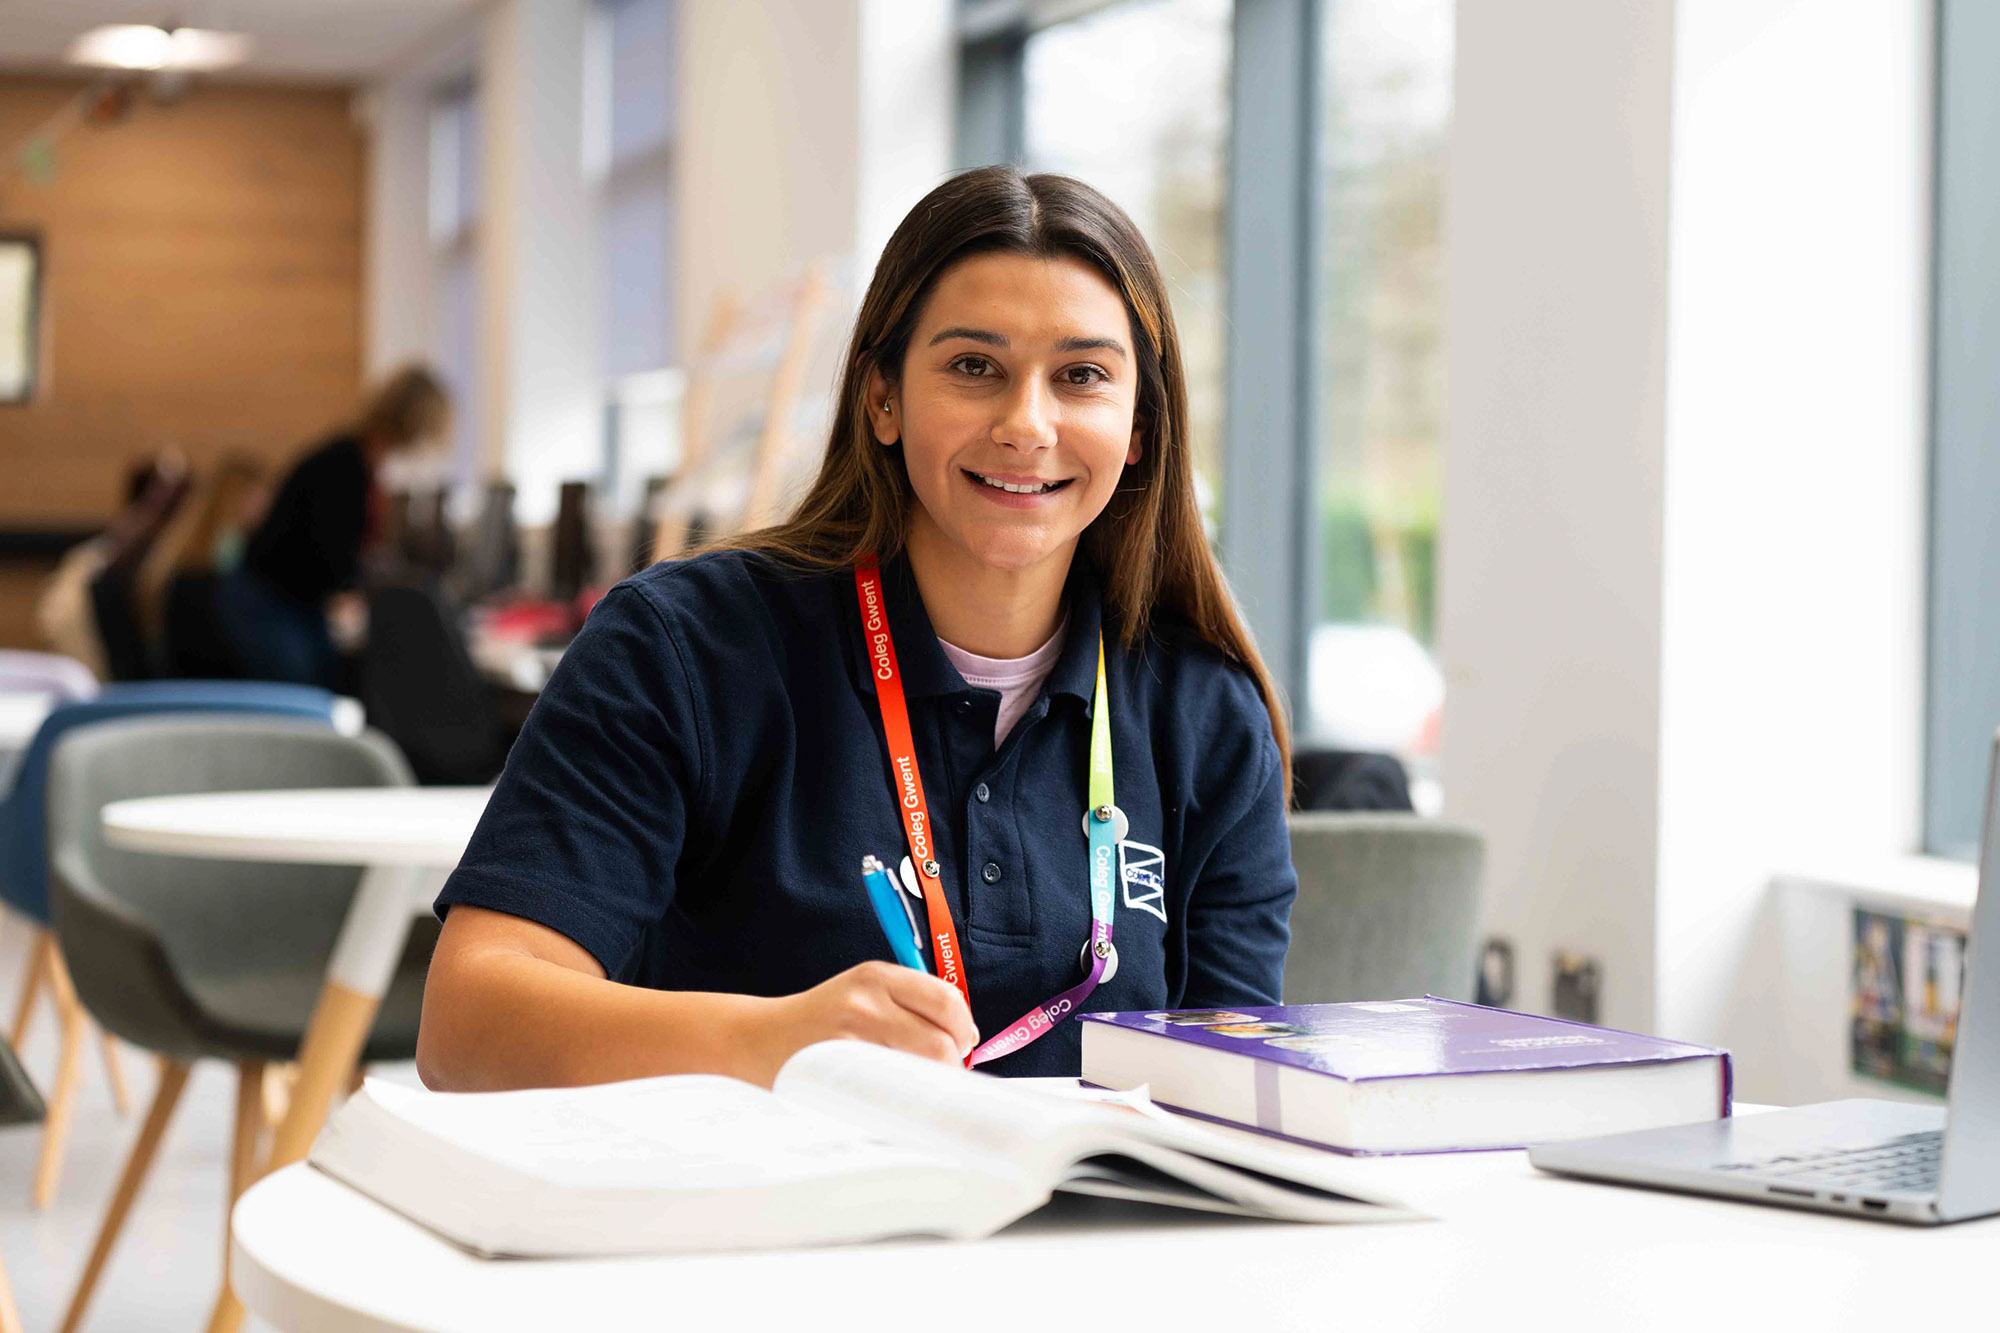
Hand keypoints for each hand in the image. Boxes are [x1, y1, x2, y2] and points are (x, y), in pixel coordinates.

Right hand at [753, 962, 978, 1081]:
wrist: (759, 1039)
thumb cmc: (822, 1022)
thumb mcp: (863, 993)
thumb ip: (911, 1005)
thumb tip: (966, 1039)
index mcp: (878, 976)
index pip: (947, 1000)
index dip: (962, 1029)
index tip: (961, 1045)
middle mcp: (866, 1001)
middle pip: (941, 1041)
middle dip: (952, 1064)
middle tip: (942, 1075)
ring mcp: (852, 1038)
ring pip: (921, 1070)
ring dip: (930, 1085)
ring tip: (918, 1088)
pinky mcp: (840, 1072)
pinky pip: (893, 1092)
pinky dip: (905, 1100)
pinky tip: (895, 1100)